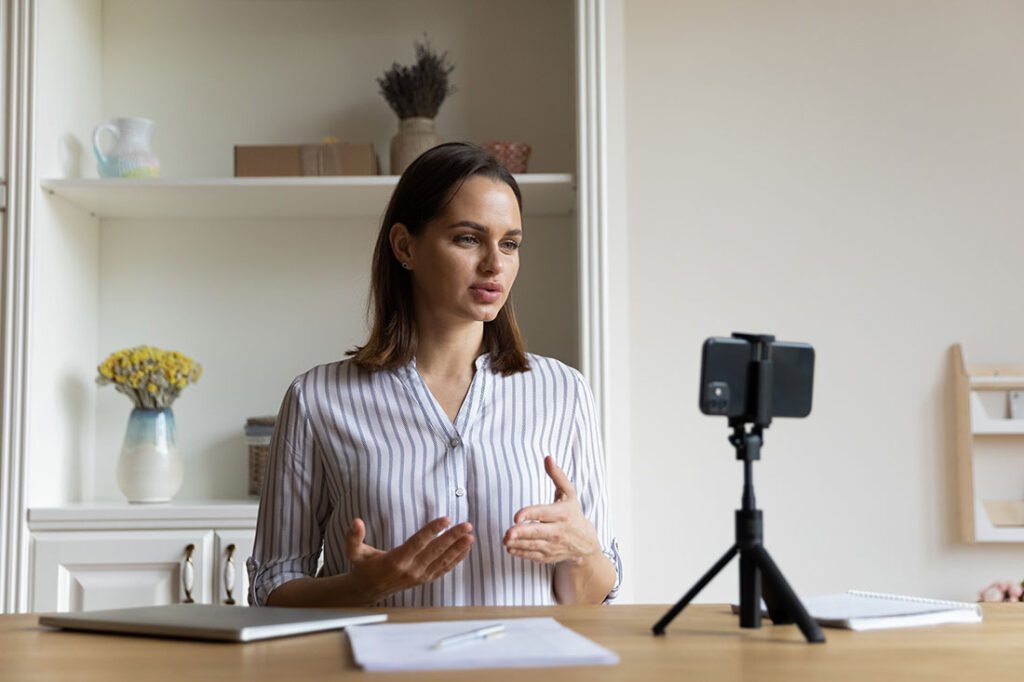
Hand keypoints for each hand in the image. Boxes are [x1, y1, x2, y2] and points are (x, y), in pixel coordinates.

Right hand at [343, 516, 473, 603]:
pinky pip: (443, 569)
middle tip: (466, 525)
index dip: (433, 530)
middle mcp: (410, 569)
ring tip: (470, 536)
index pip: (418, 542)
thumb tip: (356, 521)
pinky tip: (465, 549)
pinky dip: (456, 560)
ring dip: (458, 548)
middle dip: (452, 537)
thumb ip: (353, 537)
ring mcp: (419, 576)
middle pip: (435, 551)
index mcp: (396, 560)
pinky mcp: (424, 579)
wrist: (369, 590)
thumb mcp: (354, 552)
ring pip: (442, 561)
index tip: (446, 519)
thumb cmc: (363, 567)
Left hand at [503, 456, 601, 565]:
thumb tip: (548, 458)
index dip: (529, 514)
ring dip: (518, 543)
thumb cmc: (573, 513)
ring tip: (506, 539)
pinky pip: (533, 555)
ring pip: (533, 545)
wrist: (585, 543)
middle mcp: (558, 531)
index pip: (543, 513)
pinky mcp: (548, 556)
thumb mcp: (568, 494)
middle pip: (537, 532)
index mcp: (562, 514)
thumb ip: (557, 476)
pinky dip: (521, 553)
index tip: (517, 517)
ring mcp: (553, 545)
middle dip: (522, 533)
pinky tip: (510, 548)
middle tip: (508, 533)